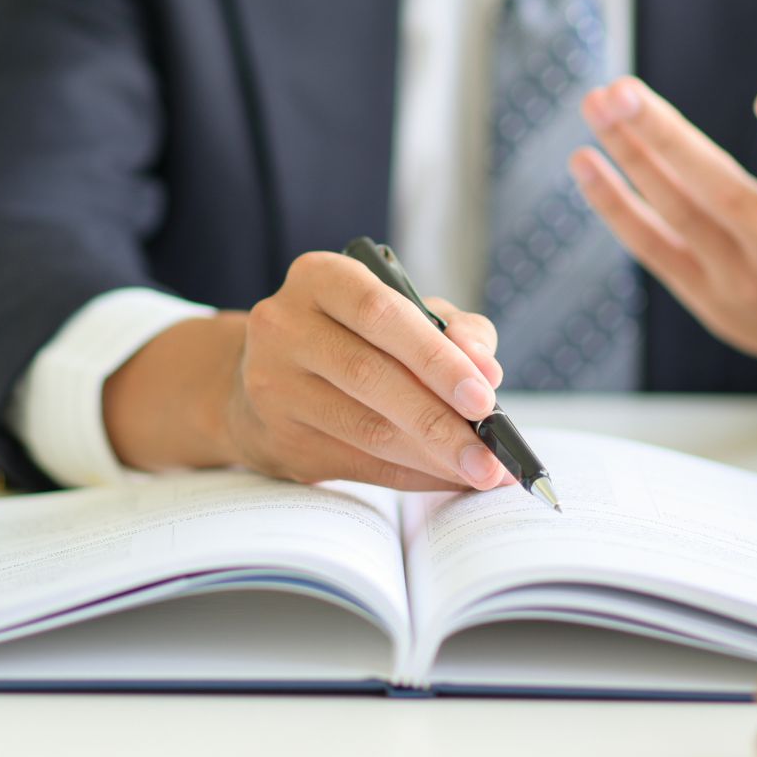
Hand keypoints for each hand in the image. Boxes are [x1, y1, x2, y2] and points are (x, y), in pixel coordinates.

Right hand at [106, 252, 511, 490]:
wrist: (263, 380)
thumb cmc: (352, 337)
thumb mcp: (400, 312)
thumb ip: (453, 329)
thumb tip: (487, 370)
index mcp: (319, 277)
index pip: (380, 312)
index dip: (435, 356)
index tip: (484, 396)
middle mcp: (284, 326)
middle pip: (371, 376)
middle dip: (441, 420)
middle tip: (492, 454)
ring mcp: (272, 385)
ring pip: (365, 429)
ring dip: (433, 457)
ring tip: (481, 472)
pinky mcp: (278, 438)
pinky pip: (359, 464)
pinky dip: (412, 476)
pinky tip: (447, 478)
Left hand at [570, 56, 756, 389]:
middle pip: (722, 192)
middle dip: (666, 140)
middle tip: (622, 90)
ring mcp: (740, 278)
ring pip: (675, 213)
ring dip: (629, 158)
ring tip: (597, 105)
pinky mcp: (703, 293)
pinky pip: (649, 247)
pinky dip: (614, 207)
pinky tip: (584, 162)